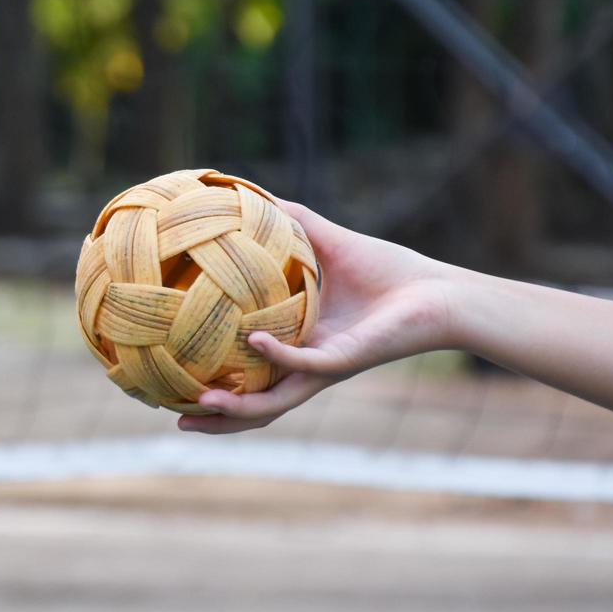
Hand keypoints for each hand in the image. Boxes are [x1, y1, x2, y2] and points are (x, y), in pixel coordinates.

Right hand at [178, 201, 457, 434]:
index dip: (214, 387)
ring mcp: (324, 368)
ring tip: (200, 403)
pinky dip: (278, 357)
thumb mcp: (325, 241)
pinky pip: (305, 365)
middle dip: (216, 420)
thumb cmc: (387, 271)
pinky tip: (254, 342)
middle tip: (175, 420)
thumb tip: (244, 191)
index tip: (175, 385)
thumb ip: (287, 219)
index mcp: (297, 347)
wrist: (437, 293)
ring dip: (236, 410)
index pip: (248, 378)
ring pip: (273, 402)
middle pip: (253, 405)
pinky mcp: (345, 360)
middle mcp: (306, 368)